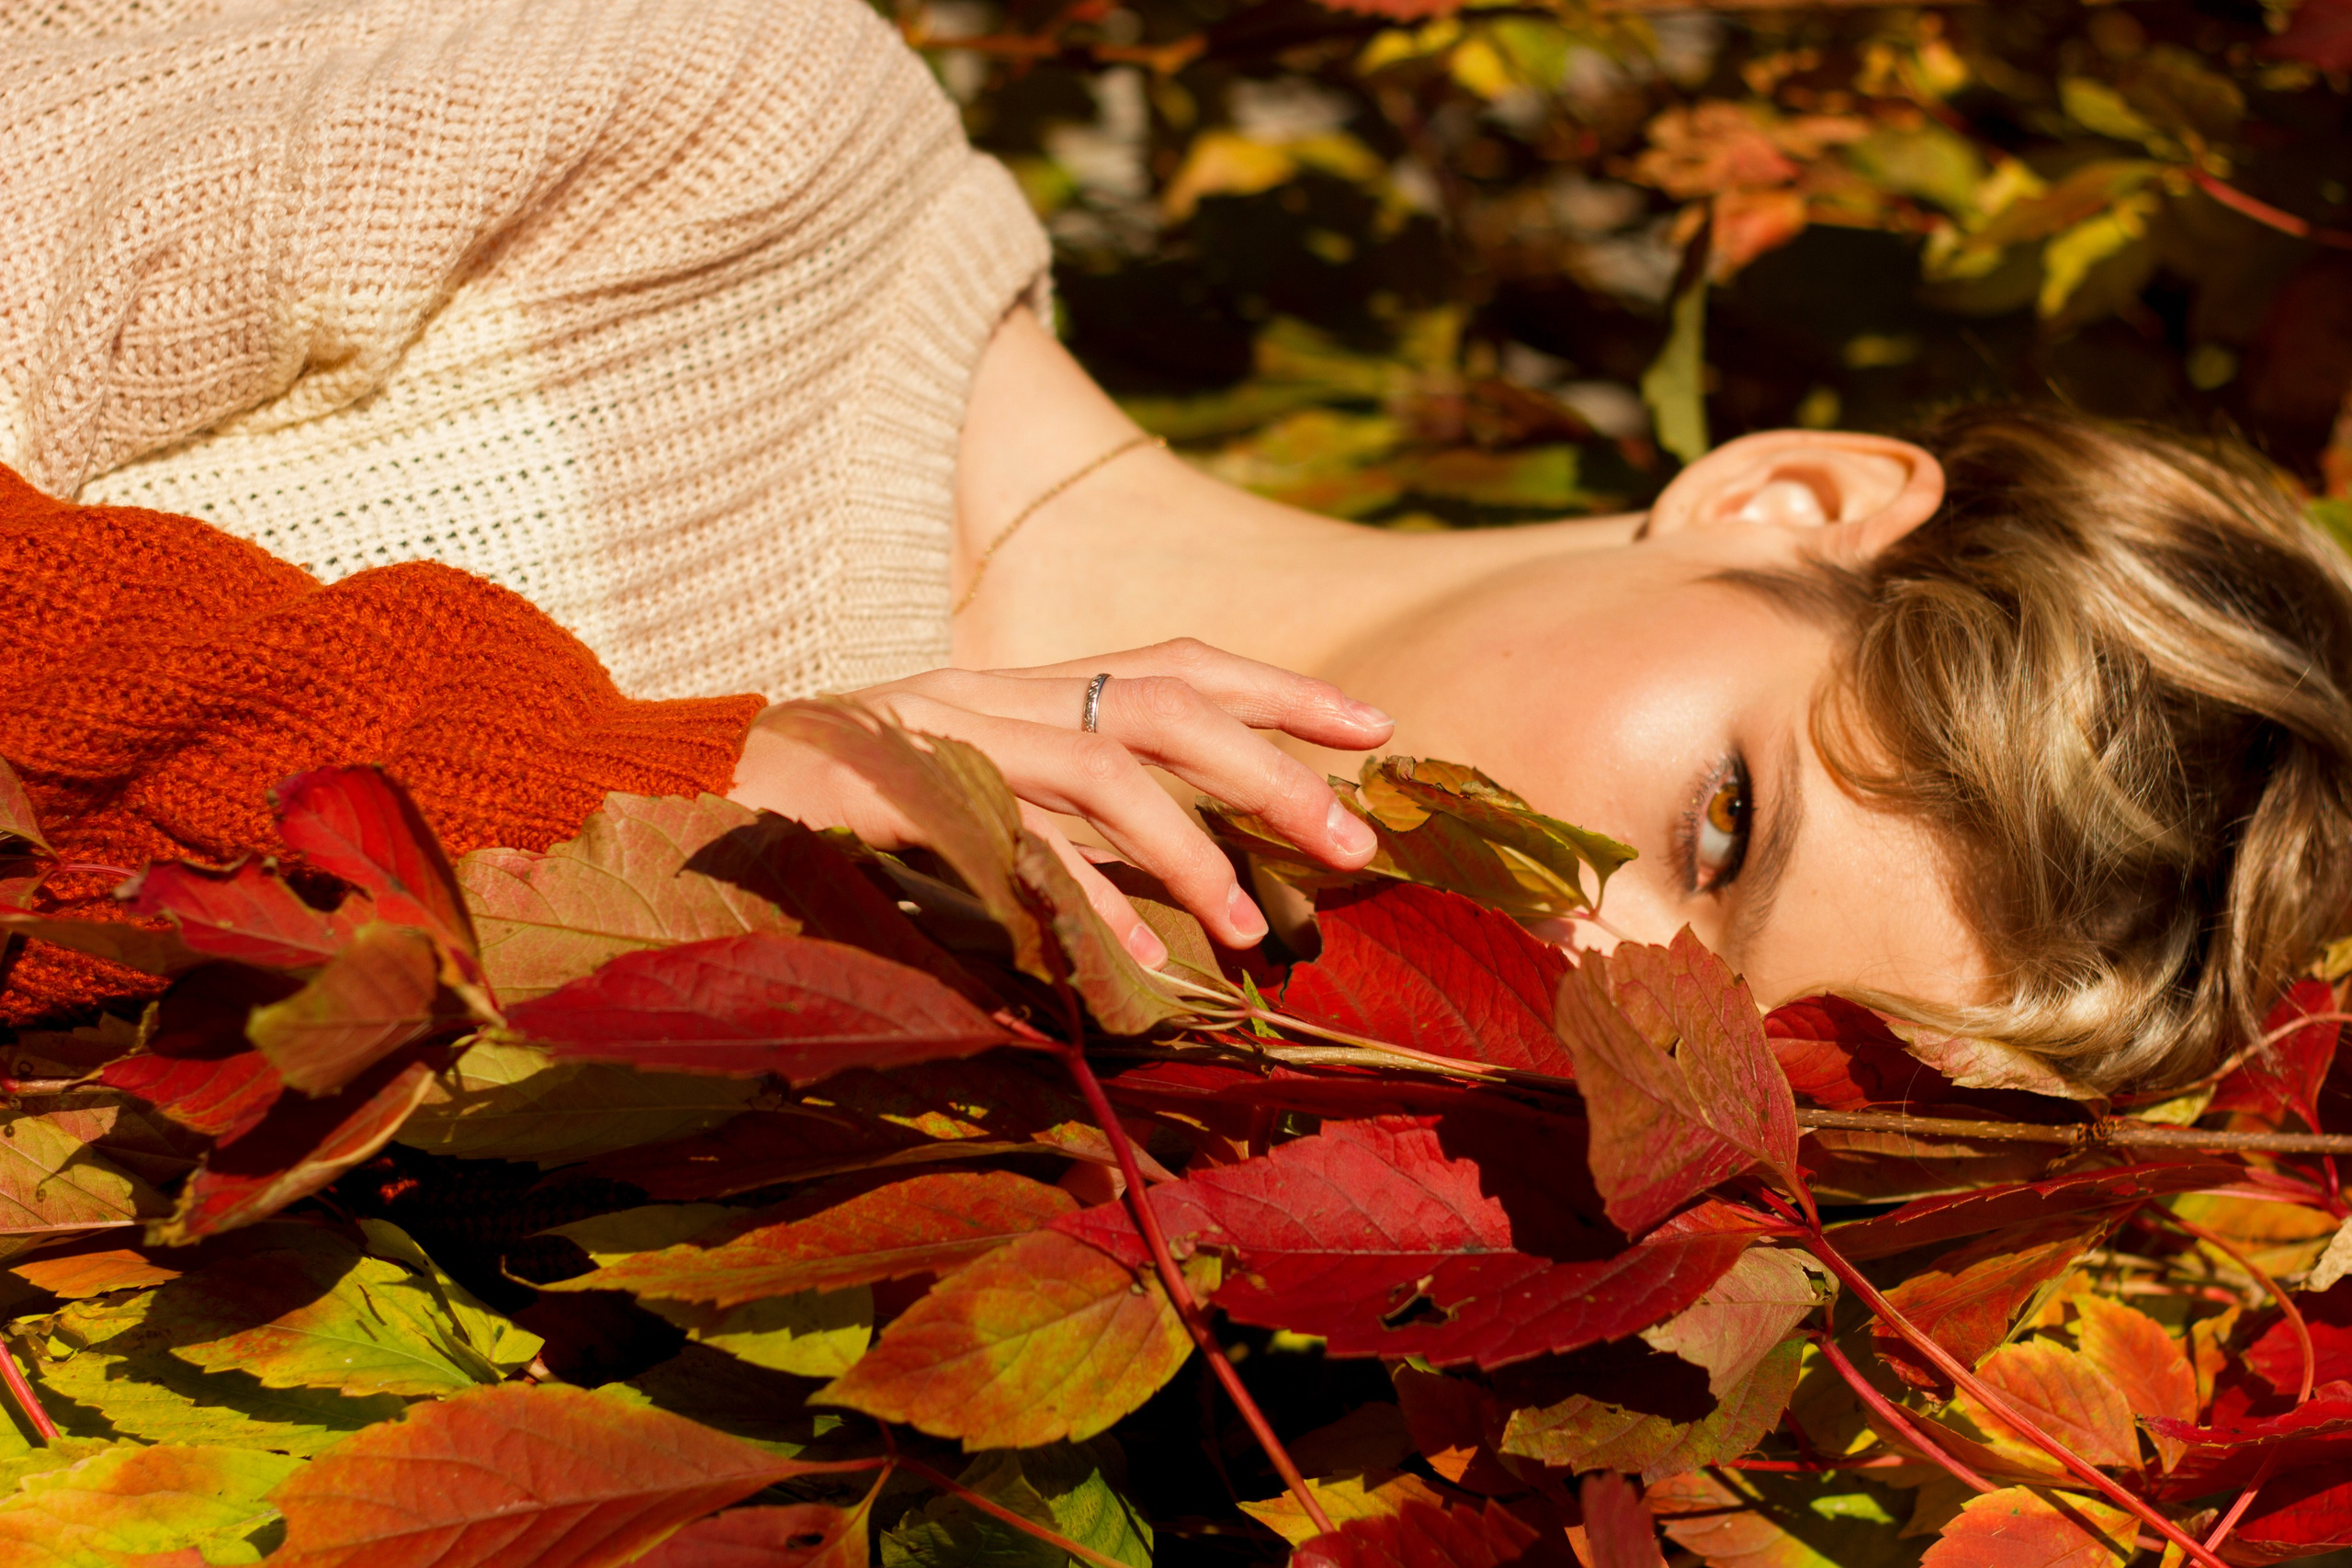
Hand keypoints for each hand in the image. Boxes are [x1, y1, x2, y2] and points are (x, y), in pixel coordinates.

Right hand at [728, 639, 1392, 963]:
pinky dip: (1077, 897)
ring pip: (1101, 763)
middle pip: (1166, 702)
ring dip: (1194, 845)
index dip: (1280, 690)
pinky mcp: (888, 793)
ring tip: (1256, 931)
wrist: (681, 795)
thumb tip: (1176, 889)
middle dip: (1273, 768)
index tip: (1377, 731)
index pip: (1175, 662)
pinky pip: (1007, 838)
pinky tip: (1133, 959)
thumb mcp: (970, 800)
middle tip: (1356, 842)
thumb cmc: (837, 812)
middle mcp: (993, 691)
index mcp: (1021, 686)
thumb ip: (1063, 821)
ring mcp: (941, 734)